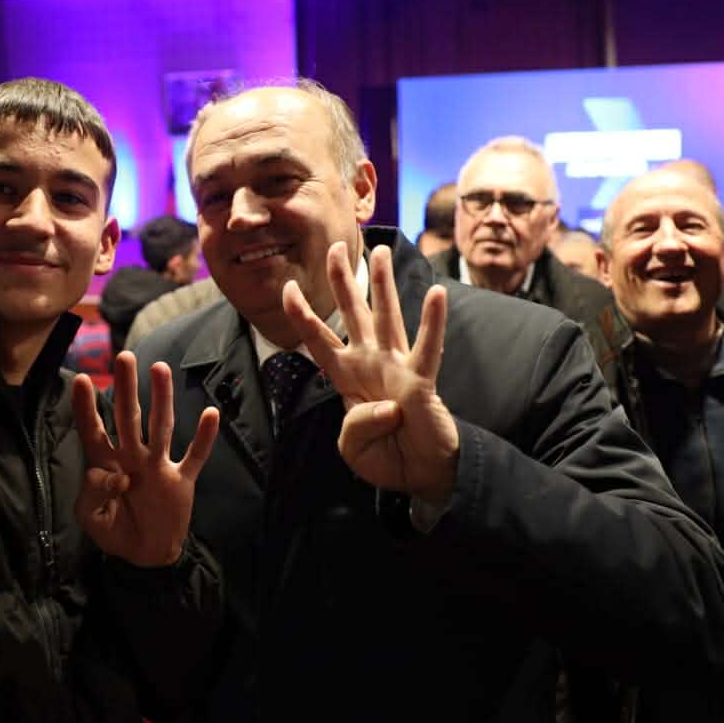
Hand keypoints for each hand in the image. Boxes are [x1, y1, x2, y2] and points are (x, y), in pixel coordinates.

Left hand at [71, 352, 218, 567]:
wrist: (146, 556)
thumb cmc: (115, 531)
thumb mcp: (92, 519)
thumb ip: (93, 495)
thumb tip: (111, 474)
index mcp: (106, 464)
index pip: (93, 430)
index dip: (86, 407)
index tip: (82, 379)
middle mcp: (132, 457)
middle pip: (128, 416)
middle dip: (124, 388)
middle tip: (124, 357)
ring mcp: (159, 466)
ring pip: (161, 426)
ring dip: (162, 399)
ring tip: (160, 369)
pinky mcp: (181, 480)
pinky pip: (195, 456)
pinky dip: (204, 438)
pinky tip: (211, 414)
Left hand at [281, 241, 459, 502]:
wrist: (423, 475)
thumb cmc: (388, 457)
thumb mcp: (352, 448)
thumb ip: (355, 426)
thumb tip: (384, 405)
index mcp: (348, 378)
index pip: (319, 340)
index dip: (303, 315)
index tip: (287, 287)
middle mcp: (371, 364)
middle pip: (353, 314)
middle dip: (342, 281)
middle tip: (335, 247)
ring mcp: (397, 369)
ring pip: (387, 317)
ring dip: (383, 284)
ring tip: (379, 250)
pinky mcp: (421, 381)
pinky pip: (427, 348)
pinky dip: (433, 322)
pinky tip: (436, 293)